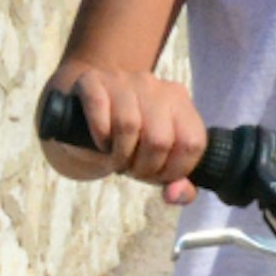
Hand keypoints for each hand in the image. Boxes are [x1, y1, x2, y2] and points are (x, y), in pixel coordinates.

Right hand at [39, 67, 208, 199]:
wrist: (82, 112)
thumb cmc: (127, 140)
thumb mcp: (156, 161)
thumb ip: (176, 181)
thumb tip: (175, 195)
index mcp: (180, 102)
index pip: (192, 143)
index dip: (174, 170)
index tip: (156, 177)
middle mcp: (155, 87)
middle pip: (160, 139)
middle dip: (144, 168)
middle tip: (132, 170)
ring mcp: (123, 80)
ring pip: (129, 125)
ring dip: (120, 156)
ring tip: (116, 160)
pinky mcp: (93, 81)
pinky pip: (100, 111)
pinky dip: (100, 137)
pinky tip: (101, 143)